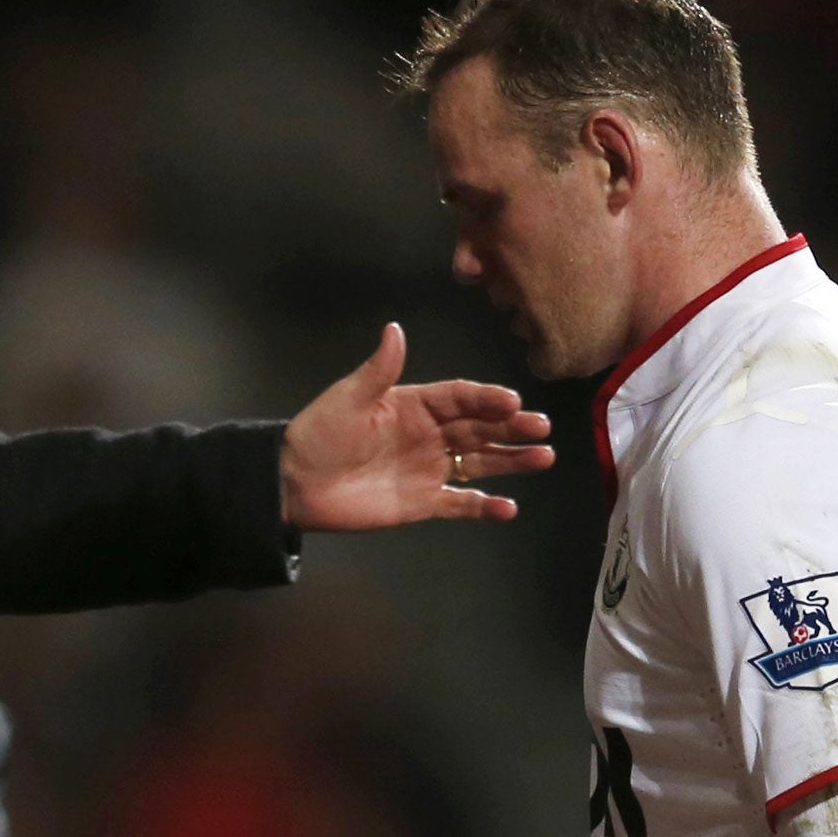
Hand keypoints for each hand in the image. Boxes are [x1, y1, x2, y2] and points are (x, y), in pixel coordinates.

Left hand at [279, 322, 553, 528]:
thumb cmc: (319, 435)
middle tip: (540, 427)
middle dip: (511, 426)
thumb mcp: (347, 398)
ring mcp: (428, 469)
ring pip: (479, 462)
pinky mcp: (422, 503)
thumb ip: (378, 370)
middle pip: (478, 428)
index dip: (486, 398)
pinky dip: (484, 507)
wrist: (294, 484)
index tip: (512, 401)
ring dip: (511, 460)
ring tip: (543, 457)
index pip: (459, 397)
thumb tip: (395, 329)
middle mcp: (428, 434)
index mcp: (413, 405)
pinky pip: (460, 504)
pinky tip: (509, 508)